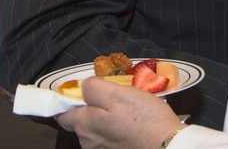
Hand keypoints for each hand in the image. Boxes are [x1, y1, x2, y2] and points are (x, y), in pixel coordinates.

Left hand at [56, 77, 183, 148]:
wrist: (166, 144)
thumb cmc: (145, 119)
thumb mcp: (120, 93)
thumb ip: (95, 87)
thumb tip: (83, 85)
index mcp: (85, 123)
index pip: (61, 112)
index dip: (68, 97)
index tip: (83, 89)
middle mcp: (87, 140)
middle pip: (79, 118)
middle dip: (91, 105)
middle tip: (114, 94)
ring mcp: (100, 148)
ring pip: (94, 126)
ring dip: (105, 115)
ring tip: (126, 107)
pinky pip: (107, 134)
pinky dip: (114, 125)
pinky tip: (130, 120)